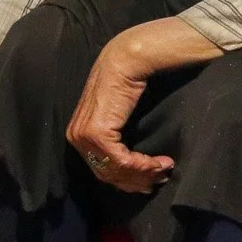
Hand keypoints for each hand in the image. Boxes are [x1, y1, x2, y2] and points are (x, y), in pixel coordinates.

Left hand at [67, 18, 221, 193]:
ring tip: (165, 168)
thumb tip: (132, 165)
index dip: (128, 180)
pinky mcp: (98, 133)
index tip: (151, 181)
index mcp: (78, 134)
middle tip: (161, 178)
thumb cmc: (126, 83)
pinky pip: (122, 161)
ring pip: (116, 170)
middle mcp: (76, 137)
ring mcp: (84, 136)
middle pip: (109, 174)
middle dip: (138, 180)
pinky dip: (143, 165)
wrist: (126, 61)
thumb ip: (115, 136)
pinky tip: (160, 162)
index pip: (102, 169)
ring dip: (144, 173)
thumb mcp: (115, 115)